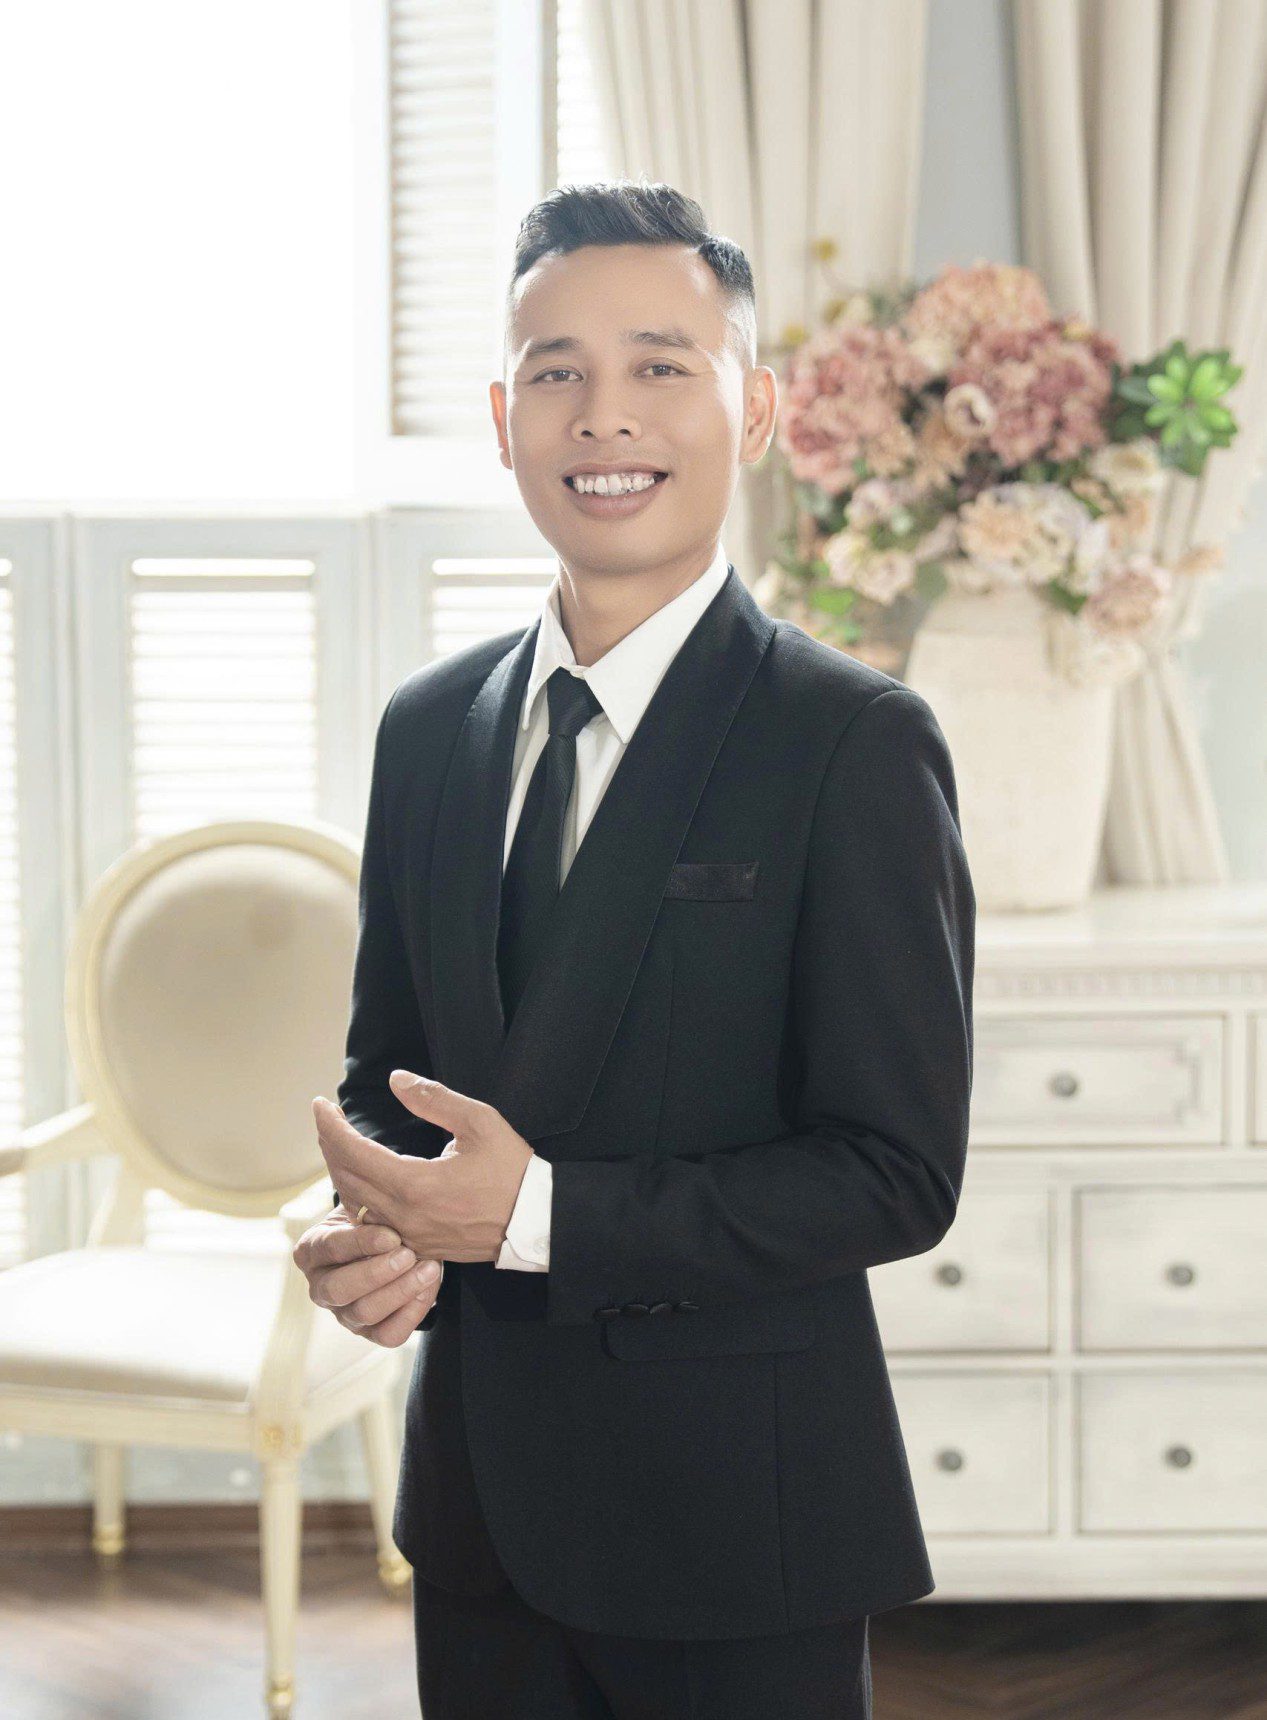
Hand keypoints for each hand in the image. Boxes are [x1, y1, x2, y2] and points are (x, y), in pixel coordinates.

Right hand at [292, 1206, 443, 1347]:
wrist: (389, 1243)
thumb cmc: (374, 1220)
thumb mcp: (366, 1208)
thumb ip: (372, 1209)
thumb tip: (388, 1207)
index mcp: (312, 1251)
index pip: (330, 1247)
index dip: (362, 1243)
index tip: (393, 1236)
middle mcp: (320, 1287)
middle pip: (339, 1288)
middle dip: (376, 1273)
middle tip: (409, 1255)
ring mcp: (343, 1314)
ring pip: (364, 1313)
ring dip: (400, 1291)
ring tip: (429, 1269)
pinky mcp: (369, 1332)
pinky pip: (389, 1334)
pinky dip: (412, 1312)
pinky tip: (428, 1288)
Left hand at [312, 1070, 535, 1264]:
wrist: (535, 1222)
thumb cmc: (512, 1171)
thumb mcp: (479, 1122)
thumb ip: (433, 1099)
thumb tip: (396, 1080)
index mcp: (415, 1185)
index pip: (353, 1152)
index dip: (330, 1126)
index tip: (320, 1104)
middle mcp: (404, 1215)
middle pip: (346, 1178)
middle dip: (330, 1145)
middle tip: (326, 1118)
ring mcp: (409, 1235)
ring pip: (356, 1204)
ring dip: (341, 1171)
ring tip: (337, 1143)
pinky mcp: (418, 1246)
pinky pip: (372, 1223)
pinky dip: (358, 1197)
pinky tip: (359, 1180)